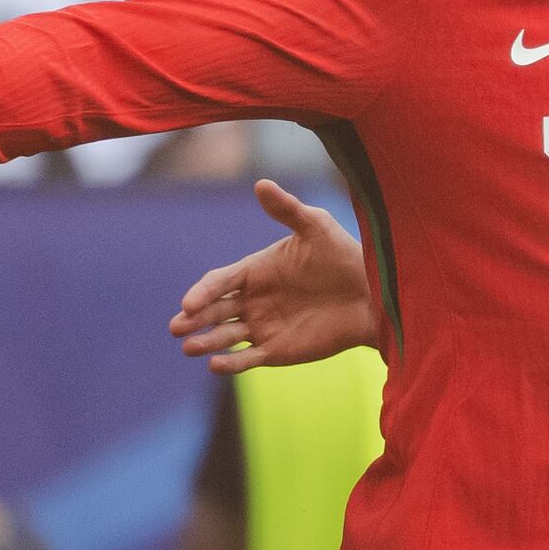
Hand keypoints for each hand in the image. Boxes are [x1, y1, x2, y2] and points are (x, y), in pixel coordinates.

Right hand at [166, 179, 381, 371]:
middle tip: (176, 327)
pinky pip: (247, 359)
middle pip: (214, 310)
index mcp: (255, 270)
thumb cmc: (344, 255)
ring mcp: (262, 326)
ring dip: (206, 342)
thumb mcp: (316, 227)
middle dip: (194, 319)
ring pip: (225, 336)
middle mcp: (253, 299)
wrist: (372, 295)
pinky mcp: (276, 351)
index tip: (189, 303)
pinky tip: (215, 365)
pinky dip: (230, 364)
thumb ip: (287, 210)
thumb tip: (261, 184)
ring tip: (189, 348)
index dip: (203, 291)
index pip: (219, 281)